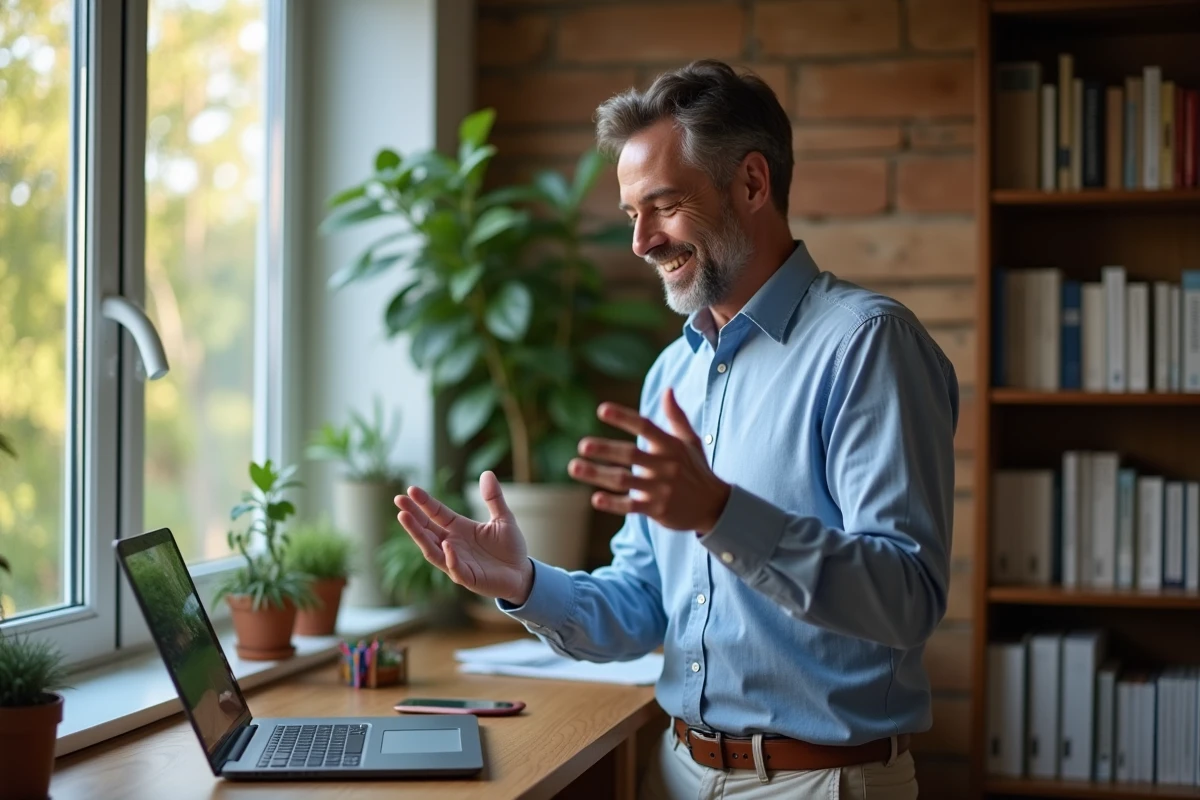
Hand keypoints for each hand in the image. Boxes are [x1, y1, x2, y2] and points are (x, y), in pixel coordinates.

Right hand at [394, 471, 533, 605]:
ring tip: (405, 517)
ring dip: (418, 535)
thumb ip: (494, 498)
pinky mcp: (467, 577)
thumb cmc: (509, 547)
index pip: (437, 513)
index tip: (411, 489)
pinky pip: (455, 568)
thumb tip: (487, 472)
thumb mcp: (504, 518)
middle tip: (399, 500)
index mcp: (459, 528)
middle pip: (427, 529)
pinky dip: (450, 558)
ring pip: (432, 549)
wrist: (521, 574)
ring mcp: (457, 561)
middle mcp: (452, 544)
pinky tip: (447, 544)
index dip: (424, 502)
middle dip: (412, 516)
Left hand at [568, 388, 731, 533]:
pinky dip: (613, 503)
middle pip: (631, 454)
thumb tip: (667, 390)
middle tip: (582, 445)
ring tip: (574, 466)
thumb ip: (676, 416)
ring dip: (598, 474)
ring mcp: (661, 488)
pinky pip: (631, 506)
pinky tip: (595, 499)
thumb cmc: (697, 469)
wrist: (714, 506)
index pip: (645, 427)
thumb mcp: (690, 441)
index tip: (602, 410)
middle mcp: (665, 465)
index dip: (624, 418)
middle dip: (605, 449)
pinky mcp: (657, 509)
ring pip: (625, 480)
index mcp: (671, 445)